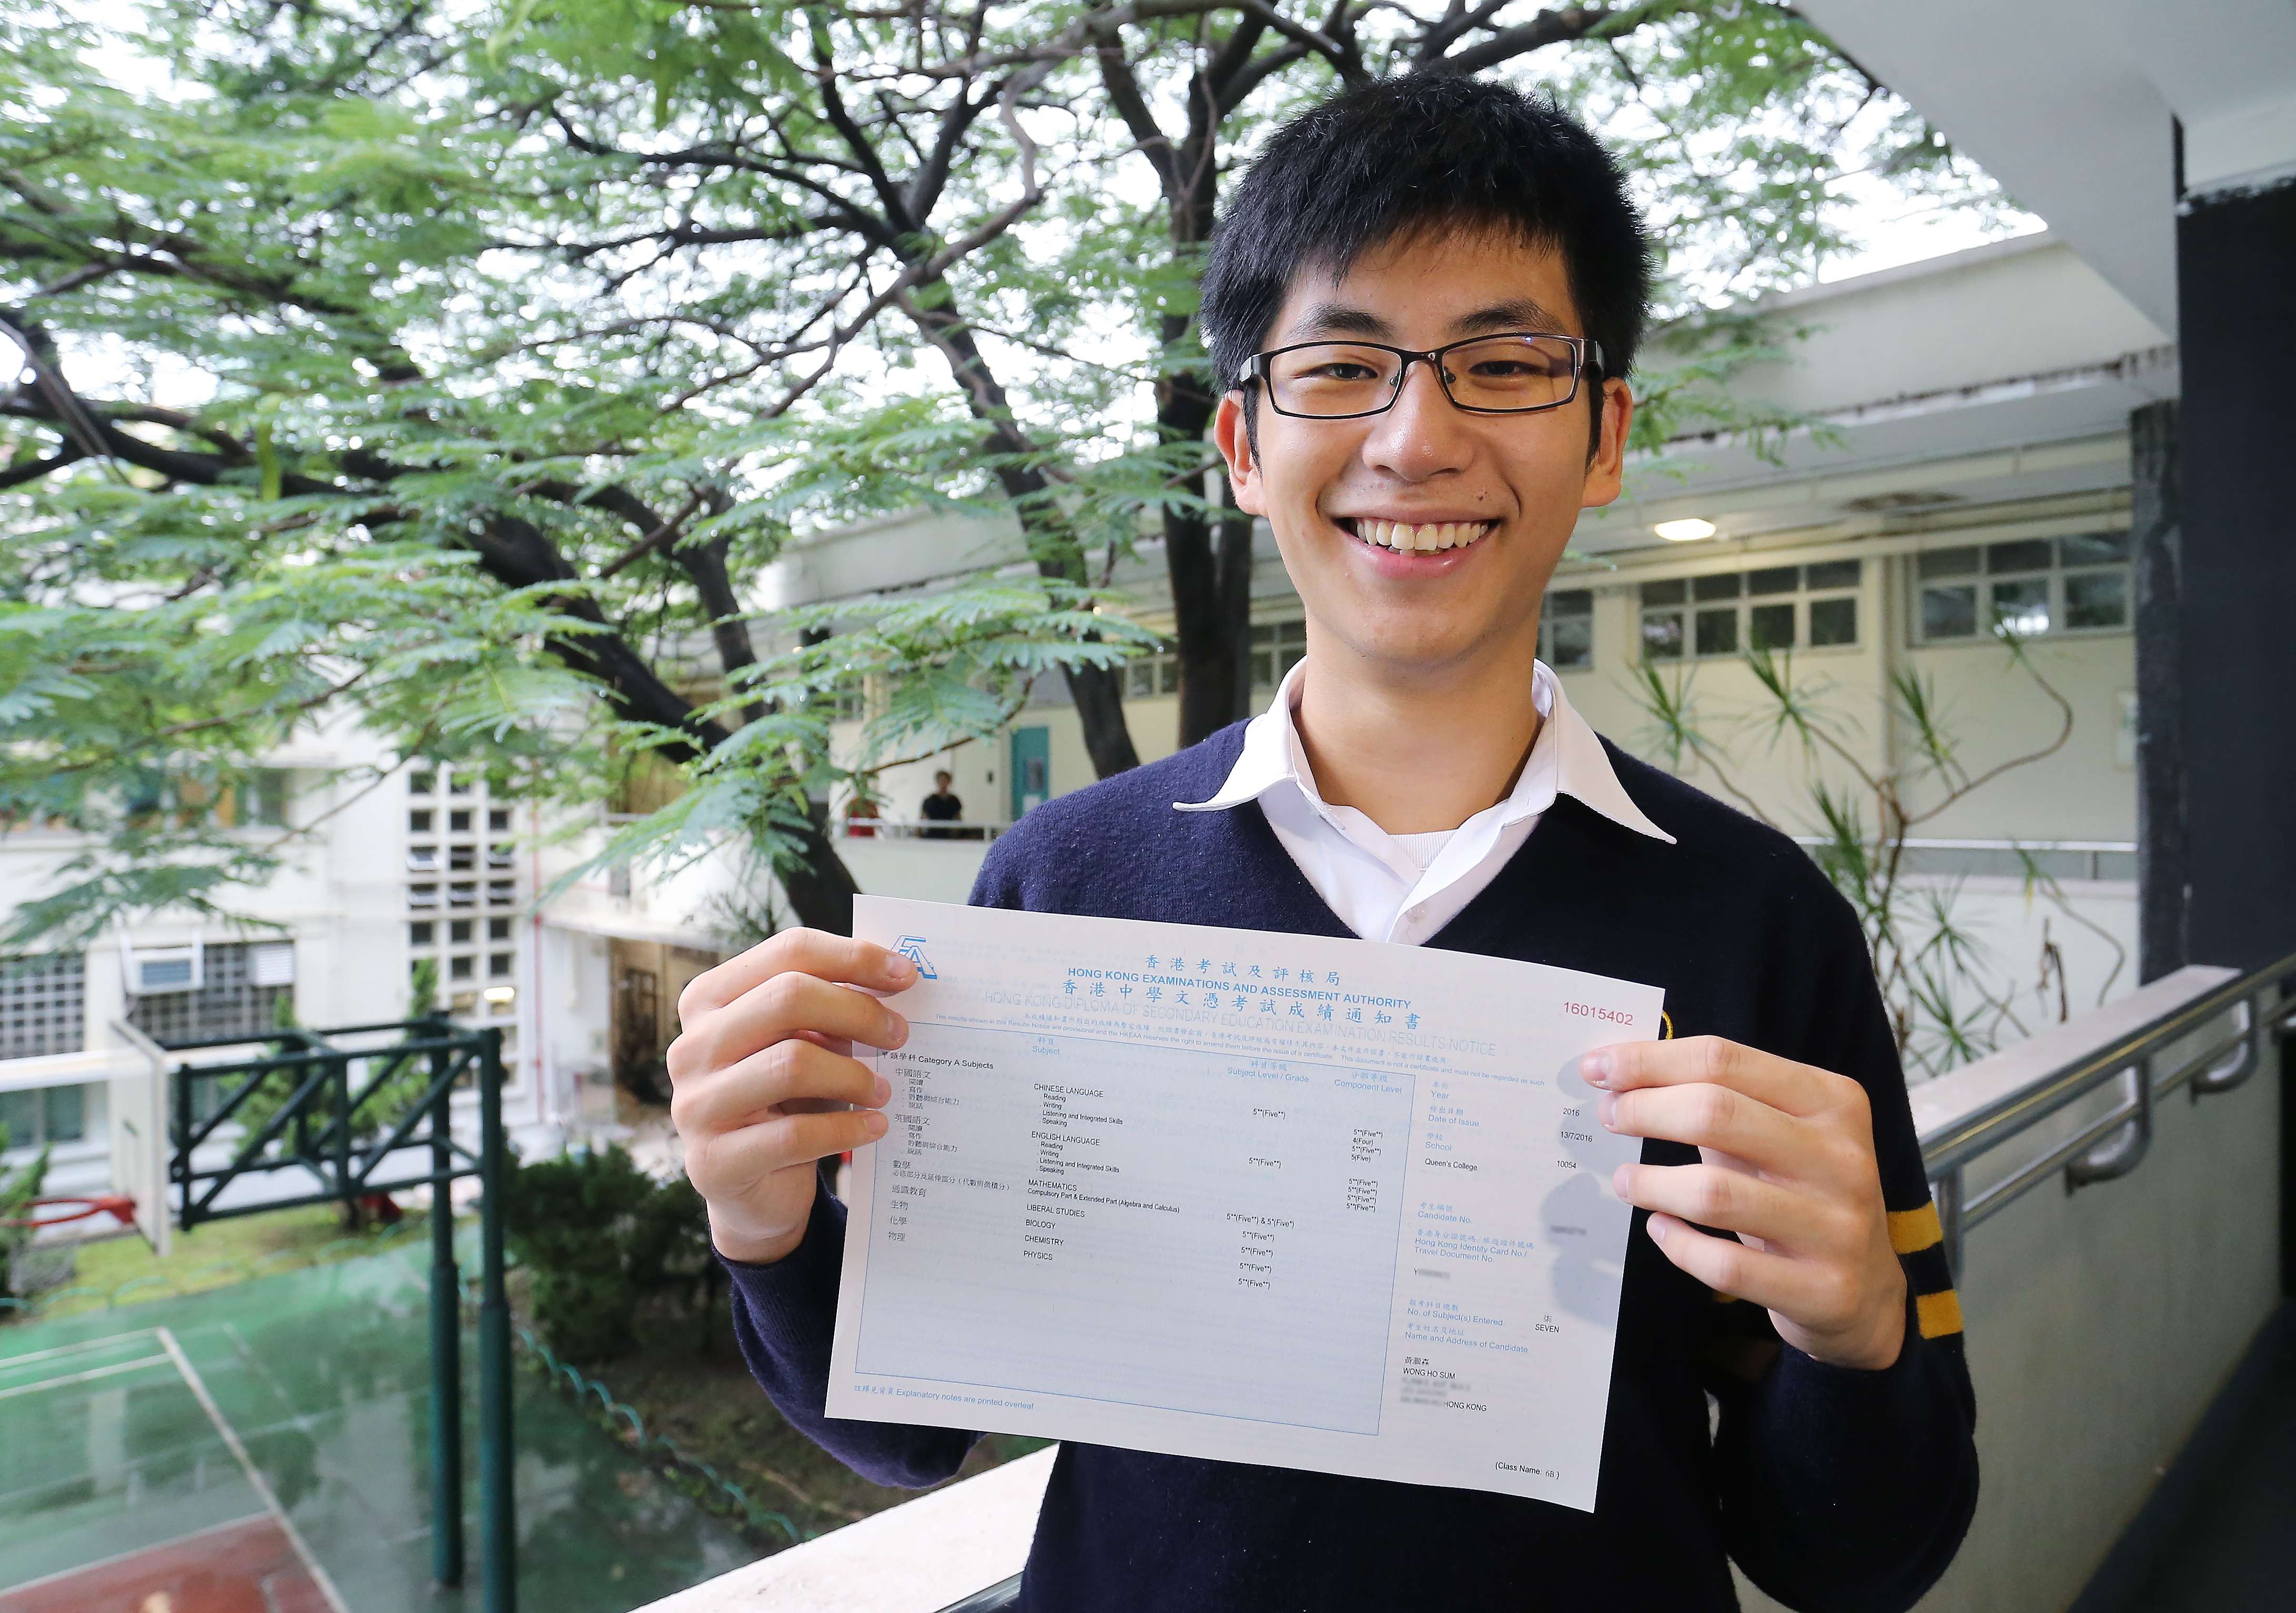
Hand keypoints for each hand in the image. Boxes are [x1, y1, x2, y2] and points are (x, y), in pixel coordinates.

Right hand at [666, 929, 917, 1264]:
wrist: (755, 1189)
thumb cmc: (785, 1101)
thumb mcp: (803, 1044)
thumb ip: (829, 1007)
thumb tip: (895, 976)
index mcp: (709, 1000)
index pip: (788, 952)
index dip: (853, 957)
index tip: (906, 974)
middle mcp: (691, 1047)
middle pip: (788, 997)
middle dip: (858, 1011)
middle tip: (899, 1034)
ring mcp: (695, 1105)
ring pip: (791, 1064)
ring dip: (854, 1075)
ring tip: (884, 1090)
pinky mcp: (713, 1163)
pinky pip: (794, 1135)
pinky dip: (846, 1128)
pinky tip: (875, 1127)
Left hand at [1584, 1036, 1906, 1370]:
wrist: (1867, 1290)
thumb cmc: (1800, 1192)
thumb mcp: (1778, 1134)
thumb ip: (1718, 1100)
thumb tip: (1620, 1073)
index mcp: (1833, 1101)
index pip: (1724, 1060)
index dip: (1650, 1060)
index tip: (1598, 1067)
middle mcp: (1842, 1157)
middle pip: (1716, 1113)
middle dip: (1644, 1109)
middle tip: (1609, 1117)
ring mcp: (1838, 1226)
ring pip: (1714, 1193)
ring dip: (1651, 1183)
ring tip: (1624, 1180)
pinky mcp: (1823, 1289)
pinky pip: (1725, 1266)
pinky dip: (1678, 1244)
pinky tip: (1660, 1228)